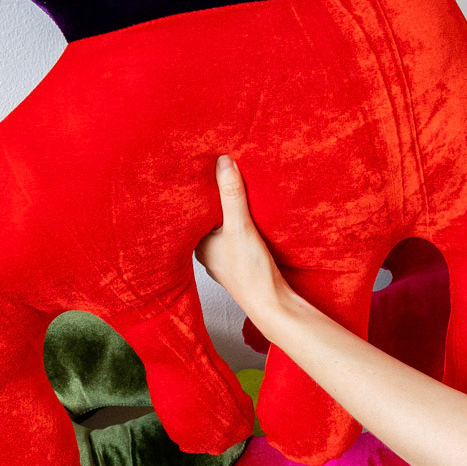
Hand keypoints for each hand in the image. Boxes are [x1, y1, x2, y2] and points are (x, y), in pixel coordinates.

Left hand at [196, 156, 290, 325]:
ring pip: (222, 224)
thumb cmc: (250, 271)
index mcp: (197, 243)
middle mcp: (206, 250)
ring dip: (228, 207)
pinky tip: (247, 210)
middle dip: (214, 196)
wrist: (272, 303)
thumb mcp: (240, 226)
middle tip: (216, 167)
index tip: (201, 166)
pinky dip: (239, 219)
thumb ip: (231, 194)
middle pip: (208, 215)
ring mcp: (223, 256)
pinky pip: (234, 232)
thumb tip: (223, 162)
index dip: (199, 189)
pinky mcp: (239, 259)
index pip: (194, 209)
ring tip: (233, 182)